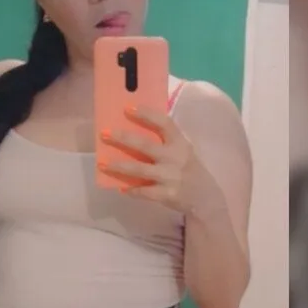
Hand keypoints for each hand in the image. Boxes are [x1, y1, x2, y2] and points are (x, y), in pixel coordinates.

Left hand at [99, 106, 219, 213]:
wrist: (206, 199)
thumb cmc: (189, 170)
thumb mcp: (183, 151)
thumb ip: (165, 142)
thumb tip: (135, 131)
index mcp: (180, 143)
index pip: (163, 123)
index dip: (146, 114)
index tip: (127, 108)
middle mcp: (175, 158)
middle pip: (145, 145)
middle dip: (123, 138)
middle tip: (104, 134)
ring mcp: (170, 177)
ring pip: (139, 170)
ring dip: (118, 167)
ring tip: (102, 164)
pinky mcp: (166, 195)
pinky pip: (144, 192)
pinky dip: (131, 191)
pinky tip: (121, 188)